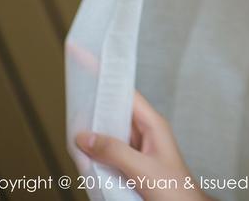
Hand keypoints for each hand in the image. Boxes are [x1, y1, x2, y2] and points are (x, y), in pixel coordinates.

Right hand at [75, 89, 209, 200]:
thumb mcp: (142, 168)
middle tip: (73, 97)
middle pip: (114, 110)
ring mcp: (138, 149)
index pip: (126, 93)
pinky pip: (109, 151)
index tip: (90, 59)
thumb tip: (84, 136)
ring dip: (92, 131)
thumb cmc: (175, 189)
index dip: (107, 77)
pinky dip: (95, 151)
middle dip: (93, 105)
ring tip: (74, 127)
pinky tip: (83, 154)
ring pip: (109, 132)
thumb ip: (114, 151)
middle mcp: (145, 133)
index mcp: (153, 125)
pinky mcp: (132, 164)